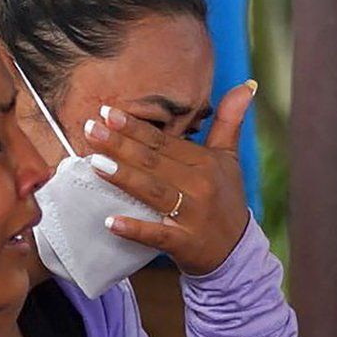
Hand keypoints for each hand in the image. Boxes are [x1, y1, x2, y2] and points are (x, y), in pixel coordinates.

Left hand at [82, 81, 255, 274]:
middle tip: (90, 129)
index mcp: (205, 163)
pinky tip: (110, 222)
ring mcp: (193, 215)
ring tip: (94, 162)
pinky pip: (157, 235)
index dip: (135, 127)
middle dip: (120, 144)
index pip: (164, 142)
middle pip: (154, 162)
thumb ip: (229, 121)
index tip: (107, 113)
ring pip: (153, 192)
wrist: (235, 252)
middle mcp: (200, 185)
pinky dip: (135, 229)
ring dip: (123, 177)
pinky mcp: (185, 243)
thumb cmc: (224, 200)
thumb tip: (246, 84)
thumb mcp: (229, 159)